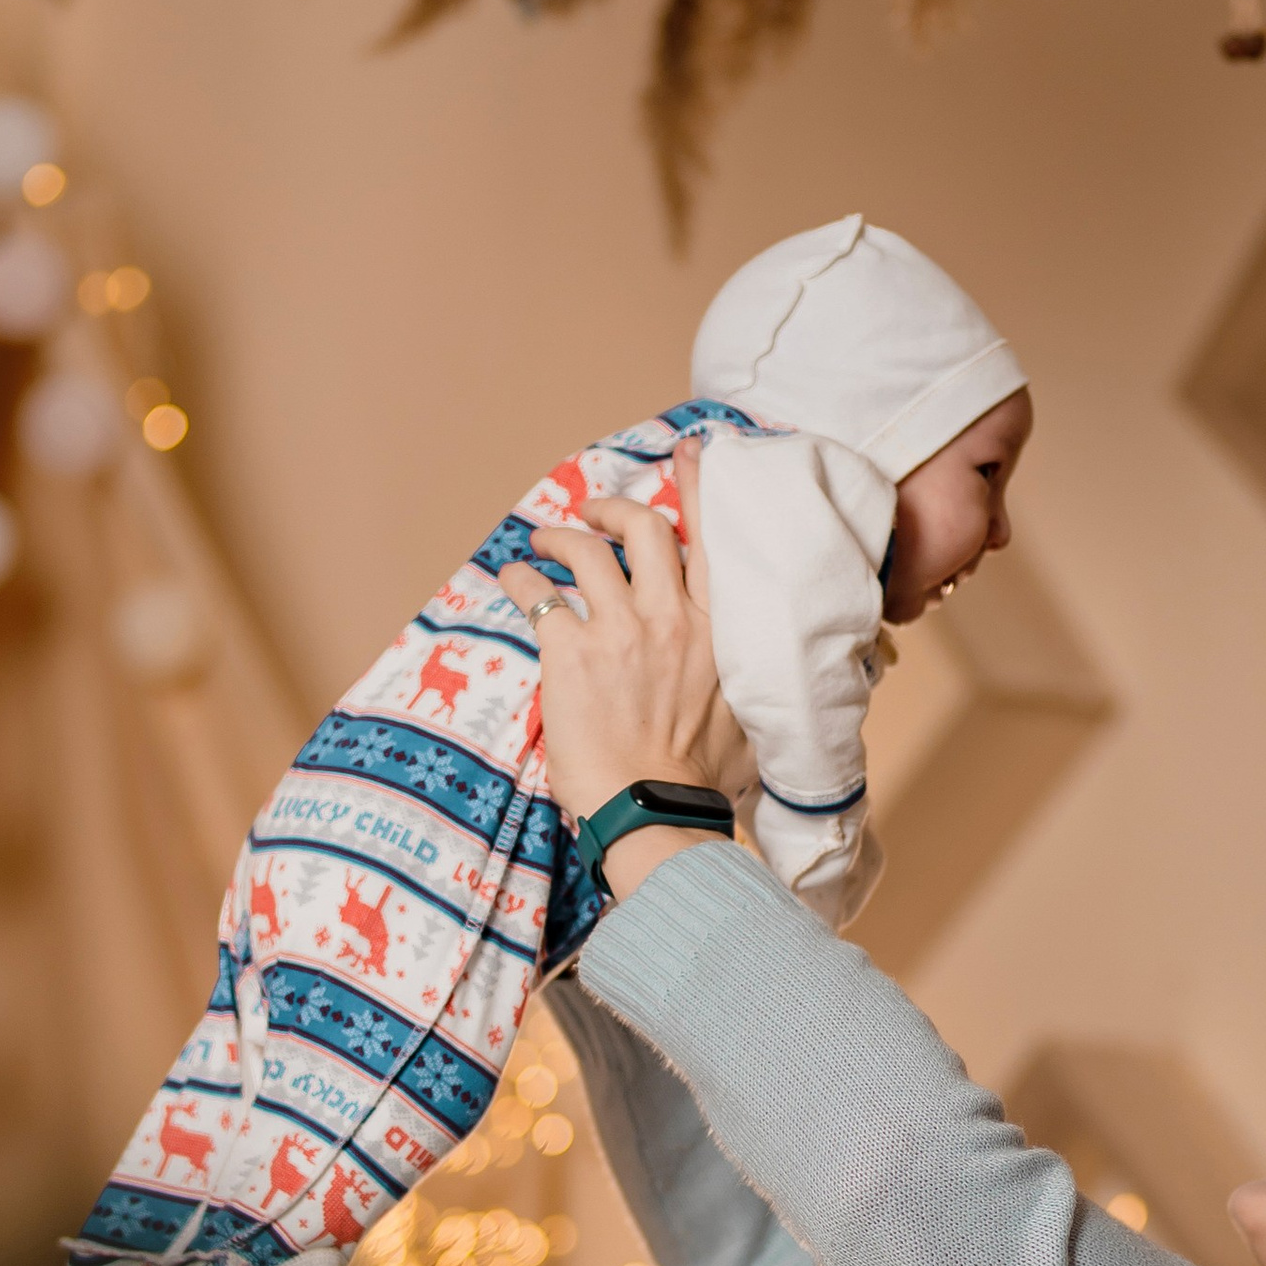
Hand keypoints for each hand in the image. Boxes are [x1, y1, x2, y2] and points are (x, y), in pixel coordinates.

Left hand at [497, 451, 747, 882]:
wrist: (653, 812)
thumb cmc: (699, 782)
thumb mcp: (746, 720)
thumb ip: (742, 681)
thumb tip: (752, 682)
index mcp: (718, 631)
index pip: (712, 540)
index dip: (699, 488)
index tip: (690, 454)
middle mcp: (672, 618)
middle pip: (646, 527)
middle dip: (615, 509)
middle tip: (593, 513)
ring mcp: (621, 631)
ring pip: (587, 549)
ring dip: (560, 536)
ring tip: (544, 543)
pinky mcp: (571, 653)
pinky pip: (539, 594)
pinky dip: (522, 580)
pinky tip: (513, 580)